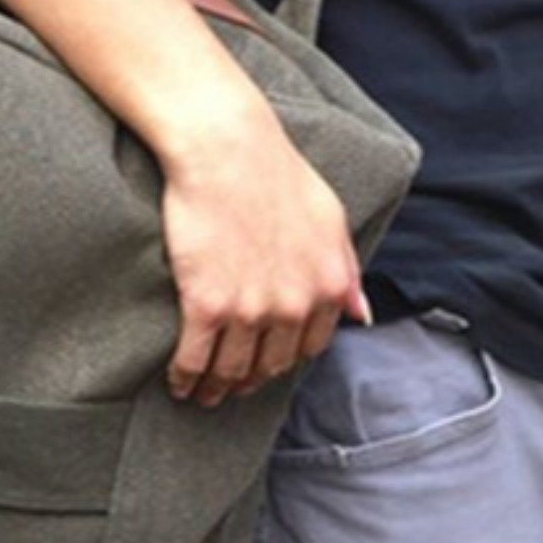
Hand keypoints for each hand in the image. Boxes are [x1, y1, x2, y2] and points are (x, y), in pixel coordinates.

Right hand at [157, 104, 370, 406]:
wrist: (227, 150)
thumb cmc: (277, 174)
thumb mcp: (331, 219)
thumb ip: (348, 270)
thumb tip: (361, 314)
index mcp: (328, 286)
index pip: (309, 348)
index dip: (284, 360)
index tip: (266, 364)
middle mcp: (295, 306)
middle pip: (270, 365)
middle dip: (249, 380)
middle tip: (231, 385)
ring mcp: (250, 309)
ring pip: (231, 369)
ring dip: (215, 388)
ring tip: (202, 393)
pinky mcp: (206, 304)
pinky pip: (195, 358)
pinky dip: (186, 378)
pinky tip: (180, 382)